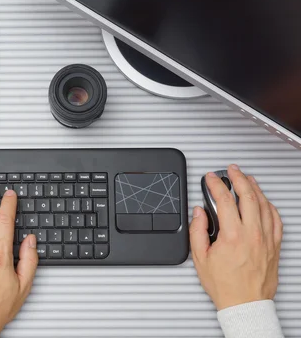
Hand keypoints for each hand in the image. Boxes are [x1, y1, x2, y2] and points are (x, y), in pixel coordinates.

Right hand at [189, 164, 282, 309]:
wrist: (245, 303)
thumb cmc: (225, 285)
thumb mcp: (200, 258)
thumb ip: (197, 231)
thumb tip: (199, 213)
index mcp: (233, 236)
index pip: (225, 200)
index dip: (216, 185)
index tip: (211, 178)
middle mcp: (253, 234)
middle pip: (248, 196)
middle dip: (238, 178)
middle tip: (231, 170)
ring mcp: (266, 238)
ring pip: (264, 204)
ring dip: (255, 188)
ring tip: (247, 179)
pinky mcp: (274, 245)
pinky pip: (276, 218)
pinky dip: (269, 205)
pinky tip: (263, 200)